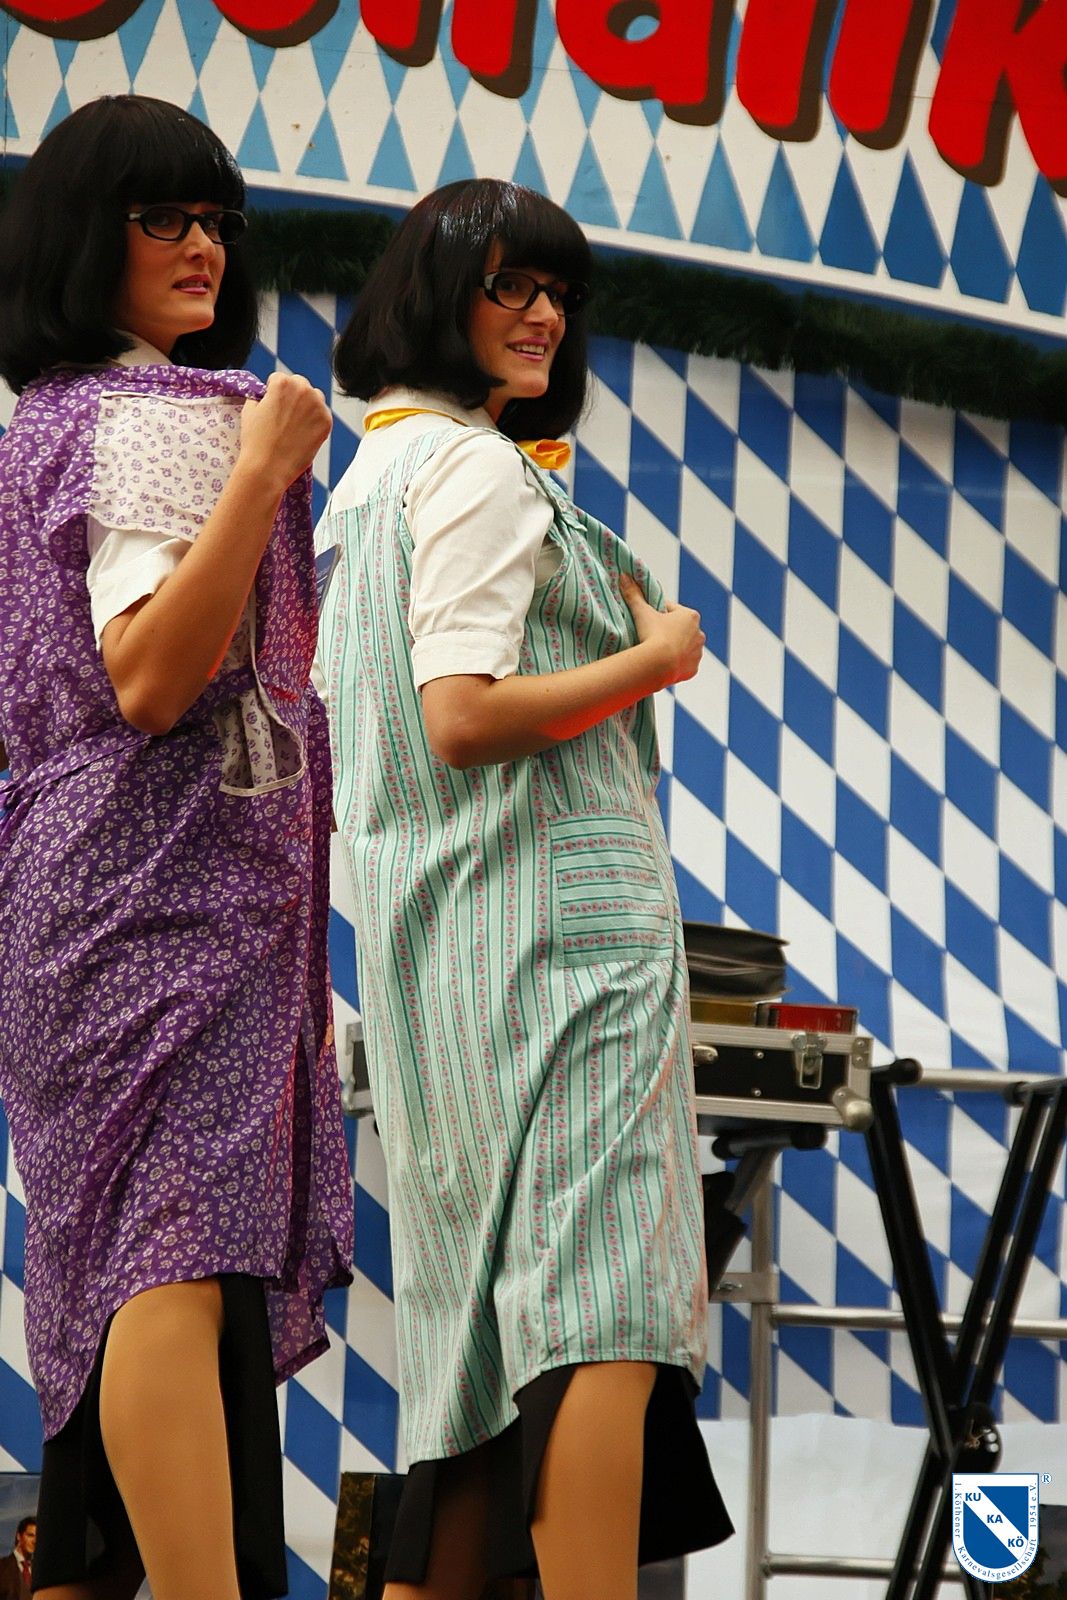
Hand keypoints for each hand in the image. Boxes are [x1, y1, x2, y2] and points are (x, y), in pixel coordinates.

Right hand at [238, 373, 331, 494]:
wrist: (268, 468)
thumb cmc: (256, 440)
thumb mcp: (249, 410)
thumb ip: (259, 397)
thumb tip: (266, 396)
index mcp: (283, 383)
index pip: (280, 379)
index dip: (273, 392)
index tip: (272, 405)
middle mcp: (303, 390)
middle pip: (300, 385)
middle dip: (293, 396)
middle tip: (285, 414)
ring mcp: (318, 406)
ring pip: (315, 398)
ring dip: (307, 406)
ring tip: (295, 424)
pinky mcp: (326, 423)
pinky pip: (323, 415)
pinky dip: (315, 421)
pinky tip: (303, 433)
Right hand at [620, 571, 704, 686]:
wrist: (659, 665)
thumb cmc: (653, 635)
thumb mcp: (642, 612)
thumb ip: (634, 595)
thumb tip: (624, 576)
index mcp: (690, 616)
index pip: (672, 610)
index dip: (659, 613)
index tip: (648, 619)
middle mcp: (699, 633)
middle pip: (680, 629)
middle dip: (668, 631)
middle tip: (651, 636)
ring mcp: (698, 653)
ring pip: (685, 648)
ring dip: (674, 648)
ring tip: (657, 652)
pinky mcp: (693, 669)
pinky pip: (685, 665)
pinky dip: (676, 664)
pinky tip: (664, 664)